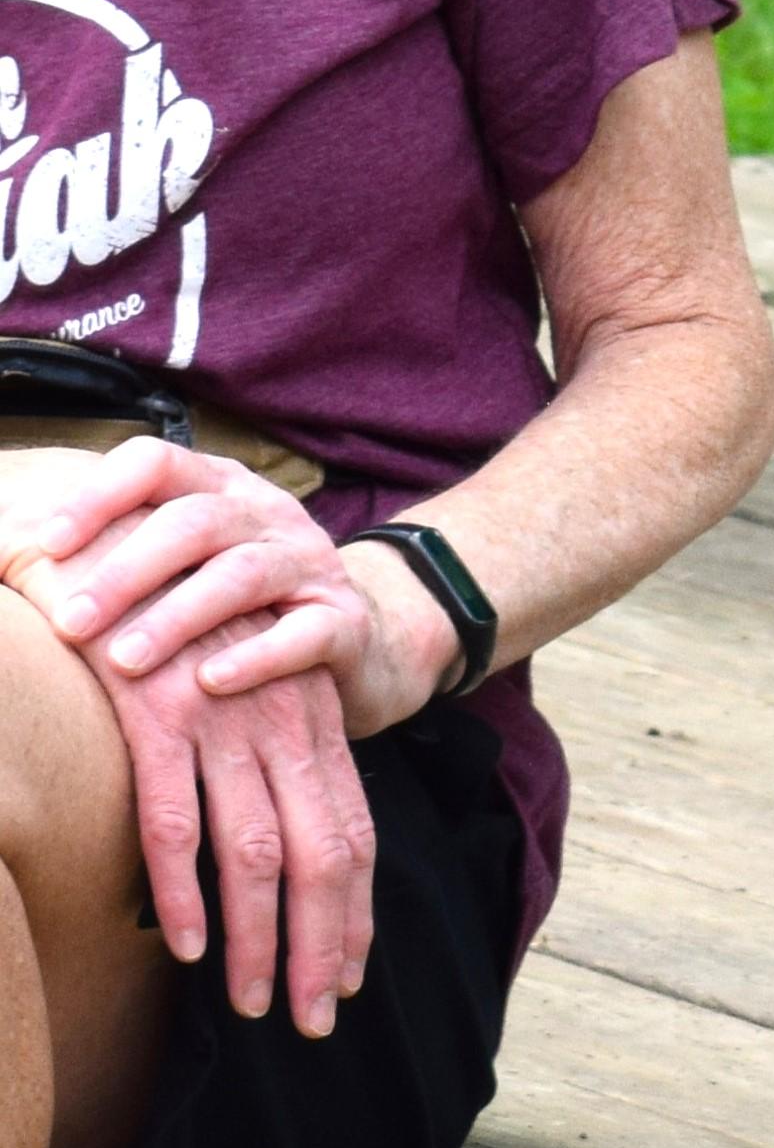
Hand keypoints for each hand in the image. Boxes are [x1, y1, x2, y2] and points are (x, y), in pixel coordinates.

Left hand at [3, 438, 458, 734]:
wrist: (363, 642)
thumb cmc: (238, 608)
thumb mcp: (183, 565)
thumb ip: (114, 553)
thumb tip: (1, 550)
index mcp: (220, 488)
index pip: (156, 462)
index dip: (99, 496)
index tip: (44, 546)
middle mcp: (268, 515)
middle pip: (195, 522)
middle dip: (126, 572)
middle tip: (70, 623)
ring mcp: (312, 565)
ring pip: (244, 575)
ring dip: (178, 618)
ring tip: (124, 663)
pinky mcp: (346, 623)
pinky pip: (305, 634)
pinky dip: (257, 658)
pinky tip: (211, 685)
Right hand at [96, 607, 376, 1035]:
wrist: (107, 532)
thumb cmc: (163, 624)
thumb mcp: (228, 691)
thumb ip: (251, 760)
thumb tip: (256, 846)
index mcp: (307, 722)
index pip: (351, 833)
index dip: (354, 910)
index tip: (350, 976)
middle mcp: (281, 726)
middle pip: (324, 855)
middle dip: (326, 945)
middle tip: (317, 1020)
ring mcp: (222, 722)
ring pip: (258, 852)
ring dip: (263, 937)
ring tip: (259, 1005)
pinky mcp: (156, 715)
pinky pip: (177, 817)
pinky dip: (185, 888)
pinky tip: (190, 945)